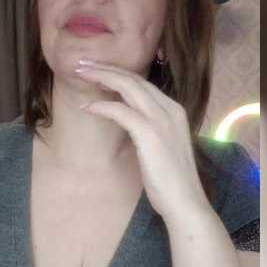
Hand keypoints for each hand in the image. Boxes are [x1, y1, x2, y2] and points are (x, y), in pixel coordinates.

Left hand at [74, 59, 209, 221]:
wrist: (185, 201)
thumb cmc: (171, 181)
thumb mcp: (162, 147)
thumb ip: (150, 130)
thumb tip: (129, 122)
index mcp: (174, 111)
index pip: (143, 83)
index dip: (119, 74)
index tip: (98, 70)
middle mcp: (170, 109)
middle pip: (134, 79)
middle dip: (107, 68)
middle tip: (83, 64)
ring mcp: (161, 120)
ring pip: (127, 87)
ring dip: (101, 77)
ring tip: (81, 74)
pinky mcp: (149, 133)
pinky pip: (120, 111)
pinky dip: (102, 106)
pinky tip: (87, 107)